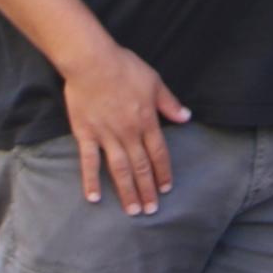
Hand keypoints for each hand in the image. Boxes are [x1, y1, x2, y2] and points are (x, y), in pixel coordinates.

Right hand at [61, 38, 189, 213]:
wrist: (91, 61)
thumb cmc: (124, 67)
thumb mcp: (154, 82)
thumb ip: (170, 103)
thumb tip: (187, 117)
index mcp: (146, 122)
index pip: (159, 154)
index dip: (163, 173)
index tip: (166, 189)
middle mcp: (128, 133)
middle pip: (141, 167)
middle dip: (147, 190)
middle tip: (151, 211)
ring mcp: (106, 136)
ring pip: (119, 170)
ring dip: (127, 192)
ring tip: (133, 211)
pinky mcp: (85, 134)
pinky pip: (89, 162)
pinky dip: (91, 181)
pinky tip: (95, 198)